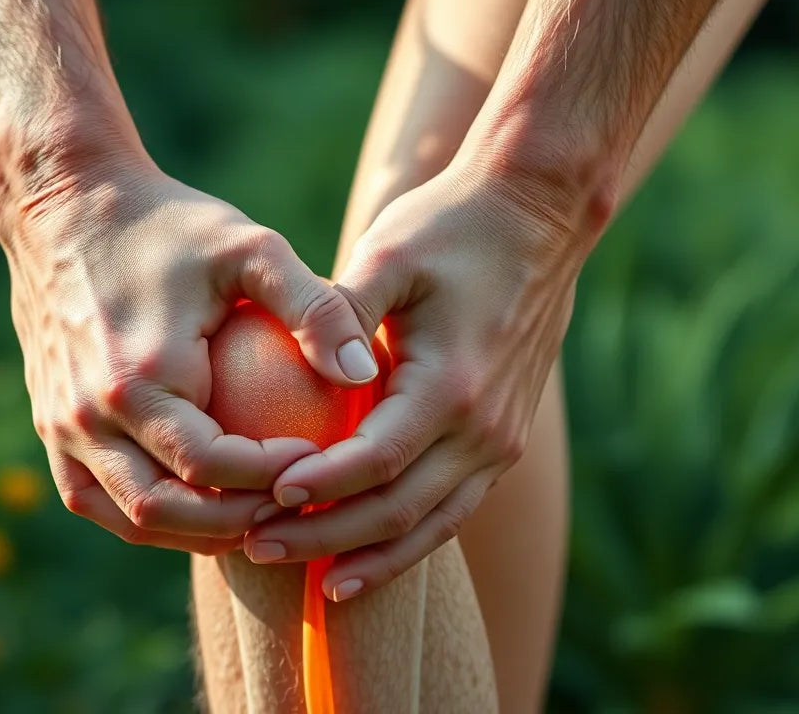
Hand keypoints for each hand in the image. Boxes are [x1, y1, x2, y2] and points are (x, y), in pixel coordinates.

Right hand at [0, 156, 378, 553]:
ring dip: (193, 530)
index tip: (317, 462)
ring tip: (253, 513)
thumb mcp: (250, 248)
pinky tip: (196, 502)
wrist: (63, 207)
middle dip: (238, 522)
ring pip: (128, 515)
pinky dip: (144, 514)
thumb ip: (313, 307)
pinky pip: (94, 497)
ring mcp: (60, 425)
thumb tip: (363, 372)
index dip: (271, 480)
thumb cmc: (168, 224)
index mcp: (138, 378)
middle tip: (293, 503)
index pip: (210, 467)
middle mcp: (89, 414)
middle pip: (167, 510)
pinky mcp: (49, 424)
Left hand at [243, 163, 603, 596]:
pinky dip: (410, 540)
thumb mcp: (387, 253)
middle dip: (328, 540)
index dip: (320, 488)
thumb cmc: (450, 226)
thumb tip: (308, 373)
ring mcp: (501, 439)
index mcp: (452, 384)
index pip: (376, 461)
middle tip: (259, 549)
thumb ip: (341, 313)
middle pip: (399, 510)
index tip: (263, 501)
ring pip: (432, 525)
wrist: (539, 215)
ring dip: (371, 557)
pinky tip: (364, 558)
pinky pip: (453, 508)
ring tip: (312, 582)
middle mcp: (485, 426)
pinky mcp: (504, 440)